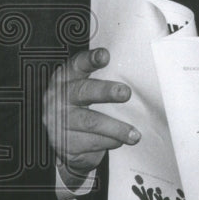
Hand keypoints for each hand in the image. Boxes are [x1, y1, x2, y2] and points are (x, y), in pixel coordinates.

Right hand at [42, 48, 139, 184]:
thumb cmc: (84, 106)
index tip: (105, 55)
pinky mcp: (64, 143)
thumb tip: (139, 73)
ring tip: (134, 134)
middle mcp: (60, 98)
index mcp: (67, 79)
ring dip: (116, 128)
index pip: (77, 64)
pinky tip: (119, 141)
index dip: (90, 59)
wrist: (64, 140)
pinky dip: (109, 142)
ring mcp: (59, 121)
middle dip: (106, 91)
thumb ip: (106, 78)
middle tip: (125, 93)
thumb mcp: (89, 88)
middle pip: (83, 91)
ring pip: (91, 122)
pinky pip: (91, 142)